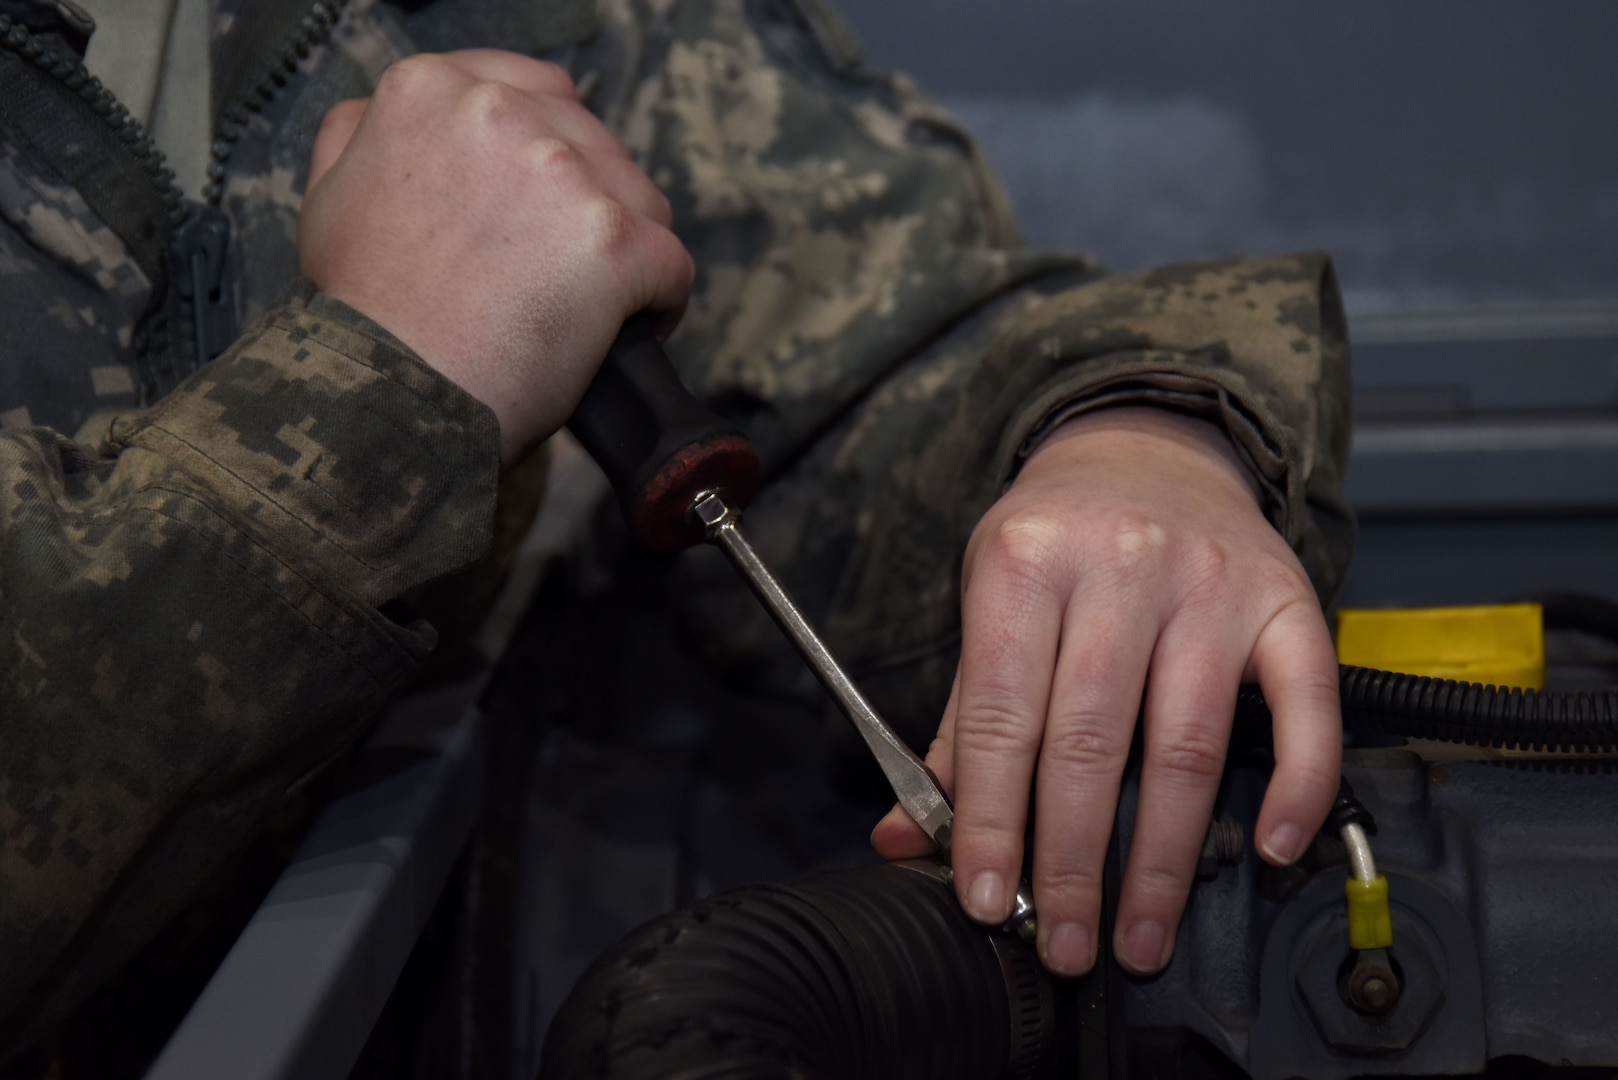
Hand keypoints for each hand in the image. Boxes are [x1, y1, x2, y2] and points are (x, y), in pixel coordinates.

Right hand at [298, 50, 694, 464]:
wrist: (387, 395)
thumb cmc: (362, 315)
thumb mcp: (331, 197)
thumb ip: (368, 134)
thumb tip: (412, 117)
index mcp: (432, 92)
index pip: (539, 94)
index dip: (553, 154)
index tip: (550, 203)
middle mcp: (500, 115)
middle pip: (595, 147)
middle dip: (588, 206)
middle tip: (557, 270)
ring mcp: (563, 175)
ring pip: (640, 201)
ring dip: (624, 250)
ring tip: (585, 305)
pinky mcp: (614, 241)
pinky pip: (672, 265)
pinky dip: (659, 303)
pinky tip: (624, 332)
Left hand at [871, 406, 1340, 976]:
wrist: (1148, 447)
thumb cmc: (1057, 541)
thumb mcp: (988, 604)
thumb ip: (956, 727)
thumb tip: (900, 838)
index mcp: (1027, 563)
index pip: (1000, 718)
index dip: (989, 820)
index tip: (983, 899)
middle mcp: (1120, 566)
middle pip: (1091, 743)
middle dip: (1072, 863)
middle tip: (1063, 945)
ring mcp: (1211, 583)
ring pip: (1187, 744)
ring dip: (1164, 858)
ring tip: (1141, 935)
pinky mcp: (1287, 600)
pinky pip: (1306, 706)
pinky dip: (1295, 786)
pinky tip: (1268, 850)